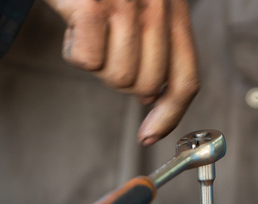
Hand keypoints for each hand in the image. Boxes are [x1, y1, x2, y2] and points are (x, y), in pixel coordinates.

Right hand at [43, 0, 199, 144]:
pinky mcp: (94, 6)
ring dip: (95, 61)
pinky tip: (71, 21)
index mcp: (175, 10)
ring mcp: (128, 5)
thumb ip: (153, 44)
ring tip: (87, 27)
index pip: (186, 80)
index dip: (170, 115)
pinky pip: (86, 61)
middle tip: (103, 47)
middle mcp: (158, 7)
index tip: (149, 136)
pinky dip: (72, 49)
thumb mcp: (139, 4)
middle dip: (119, 78)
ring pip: (118, 78)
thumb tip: (149, 99)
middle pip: (147, 86)